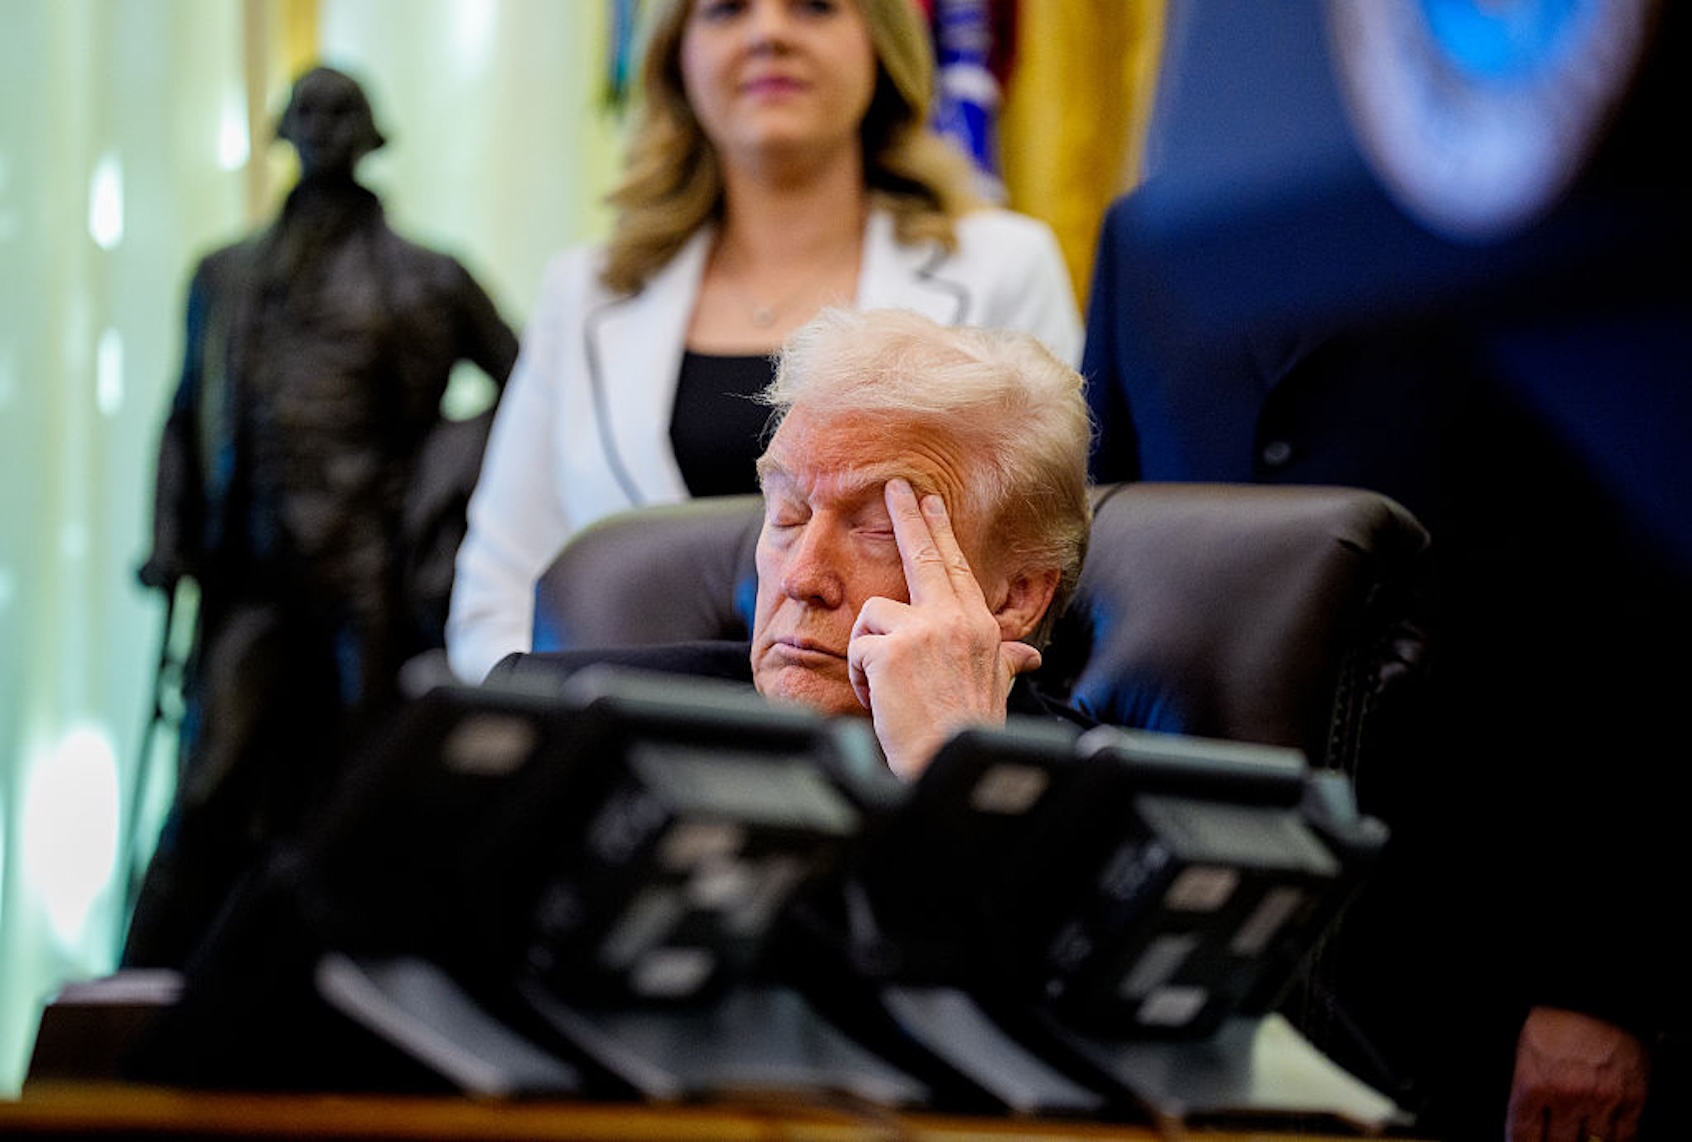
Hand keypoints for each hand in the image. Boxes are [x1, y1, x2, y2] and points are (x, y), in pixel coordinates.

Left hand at [847, 479, 1041, 778]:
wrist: (948, 760)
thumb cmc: (967, 730)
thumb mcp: (994, 687)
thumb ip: (1006, 661)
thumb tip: (1030, 656)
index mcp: (979, 626)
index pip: (955, 567)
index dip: (940, 532)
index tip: (929, 503)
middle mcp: (955, 620)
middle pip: (925, 556)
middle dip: (907, 517)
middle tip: (894, 487)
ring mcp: (923, 632)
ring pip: (873, 614)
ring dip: (867, 651)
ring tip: (885, 687)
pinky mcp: (891, 651)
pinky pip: (857, 648)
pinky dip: (859, 676)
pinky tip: (878, 698)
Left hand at [1507, 1005, 1649, 1141]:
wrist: (1594, 999)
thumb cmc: (1554, 1022)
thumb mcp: (1525, 1056)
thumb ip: (1526, 1094)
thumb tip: (1527, 1126)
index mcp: (1534, 1084)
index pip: (1523, 1136)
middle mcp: (1568, 1097)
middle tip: (1558, 1141)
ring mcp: (1603, 1099)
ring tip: (1582, 1140)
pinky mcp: (1632, 1097)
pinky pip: (1627, 1136)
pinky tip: (1608, 1141)